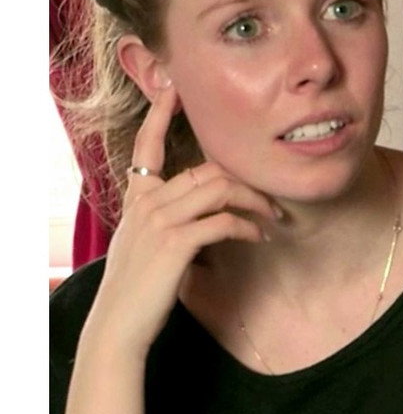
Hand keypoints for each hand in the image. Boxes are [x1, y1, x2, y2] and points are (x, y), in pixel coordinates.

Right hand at [82, 84, 278, 357]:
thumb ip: (162, 218)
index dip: (159, 116)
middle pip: (206, 170)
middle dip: (244, 180)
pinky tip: (258, 237)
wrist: (118, 324)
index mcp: (137, 198)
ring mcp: (159, 219)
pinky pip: (223, 221)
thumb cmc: (135, 287)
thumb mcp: (141, 243)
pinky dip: (247, 227)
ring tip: (272, 216)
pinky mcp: (175, 242)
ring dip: (253, 201)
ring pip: (219, 189)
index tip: (173, 89)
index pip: (146, 147)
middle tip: (270, 198)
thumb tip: (200, 212)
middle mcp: (146, 201)